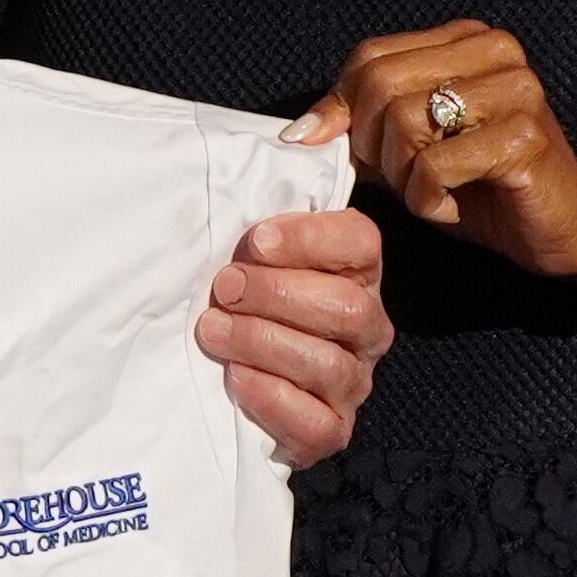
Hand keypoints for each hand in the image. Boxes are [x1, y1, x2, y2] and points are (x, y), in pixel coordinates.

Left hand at [194, 206, 389, 467]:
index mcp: (355, 272)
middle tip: (223, 288)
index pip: (361, 243)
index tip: (256, 241)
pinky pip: (316, 423)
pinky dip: (272, 399)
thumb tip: (286, 145)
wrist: (224, 380)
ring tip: (212, 331)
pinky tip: (236, 379)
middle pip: (345, 306)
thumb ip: (267, 214)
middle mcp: (365, 326)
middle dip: (276, 294)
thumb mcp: (248, 252)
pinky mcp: (330, 431)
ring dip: (261, 342)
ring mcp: (352, 382)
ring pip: (327, 363)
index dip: (311, 239)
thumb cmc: (237, 300)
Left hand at [289, 21, 576, 283]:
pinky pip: (435, 167)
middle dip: (374, 146)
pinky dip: (429, 201)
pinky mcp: (524, 138)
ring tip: (433, 192)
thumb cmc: (483, 185)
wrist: (565, 223)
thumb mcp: (412, 149)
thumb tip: (301, 131)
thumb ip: (364, 125)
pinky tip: (454, 206)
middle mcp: (494, 53)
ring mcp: (515, 91)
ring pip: (405, 123)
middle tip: (401, 178)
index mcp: (466, 40)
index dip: (340, 106)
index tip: (332, 146)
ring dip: (404, 178)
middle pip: (380, 86)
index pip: (370, 56)